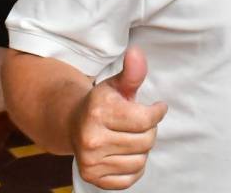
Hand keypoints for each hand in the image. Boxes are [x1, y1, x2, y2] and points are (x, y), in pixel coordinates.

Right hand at [69, 47, 167, 189]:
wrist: (72, 124)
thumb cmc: (102, 103)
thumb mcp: (117, 84)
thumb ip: (132, 72)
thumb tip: (136, 52)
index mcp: (99, 112)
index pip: (147, 119)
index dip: (158, 112)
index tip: (156, 108)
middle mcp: (91, 139)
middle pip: (146, 141)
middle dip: (149, 130)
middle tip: (139, 124)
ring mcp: (89, 161)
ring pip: (140, 160)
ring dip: (142, 149)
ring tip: (130, 137)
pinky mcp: (91, 177)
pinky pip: (129, 179)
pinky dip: (134, 168)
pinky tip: (125, 153)